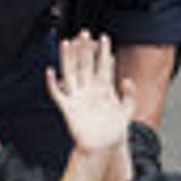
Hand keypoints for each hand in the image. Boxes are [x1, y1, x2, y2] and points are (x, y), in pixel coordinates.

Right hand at [46, 32, 134, 155]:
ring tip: (66, 43)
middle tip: (84, 33)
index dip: (103, 53)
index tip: (104, 39)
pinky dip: (53, 84)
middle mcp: (90, 91)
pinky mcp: (68, 109)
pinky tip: (50, 72)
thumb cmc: (113, 131)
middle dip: (85, 49)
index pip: (104, 66)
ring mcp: (78, 98)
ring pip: (71, 73)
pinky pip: (58, 94)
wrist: (102, 147)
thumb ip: (129, 96)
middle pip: (86, 65)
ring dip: (68, 59)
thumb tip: (127, 80)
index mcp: (104, 90)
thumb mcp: (127, 112)